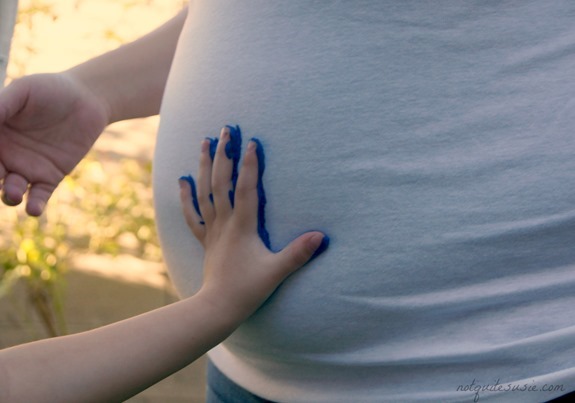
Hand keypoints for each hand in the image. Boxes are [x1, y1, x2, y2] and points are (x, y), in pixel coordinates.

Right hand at [0, 72, 109, 215]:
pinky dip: (34, 205)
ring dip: (8, 195)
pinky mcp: (50, 177)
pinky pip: (38, 196)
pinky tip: (34, 210)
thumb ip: (0, 106)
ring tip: (12, 193)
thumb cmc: (50, 89)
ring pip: (10, 190)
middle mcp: (4, 155)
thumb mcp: (22, 92)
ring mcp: (26, 168)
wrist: (87, 100)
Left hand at [179, 126, 328, 322]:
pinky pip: (193, 214)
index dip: (249, 164)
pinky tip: (183, 180)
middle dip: (224, 154)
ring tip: (205, 142)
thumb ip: (298, 253)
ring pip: (205, 191)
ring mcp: (212, 230)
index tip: (252, 142)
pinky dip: (186, 196)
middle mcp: (225, 223)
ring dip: (205, 166)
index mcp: (243, 226)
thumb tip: (321, 236)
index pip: (246, 188)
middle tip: (226, 130)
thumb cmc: (248, 289)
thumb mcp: (277, 271)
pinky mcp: (205, 239)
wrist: (218, 307)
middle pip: (221, 182)